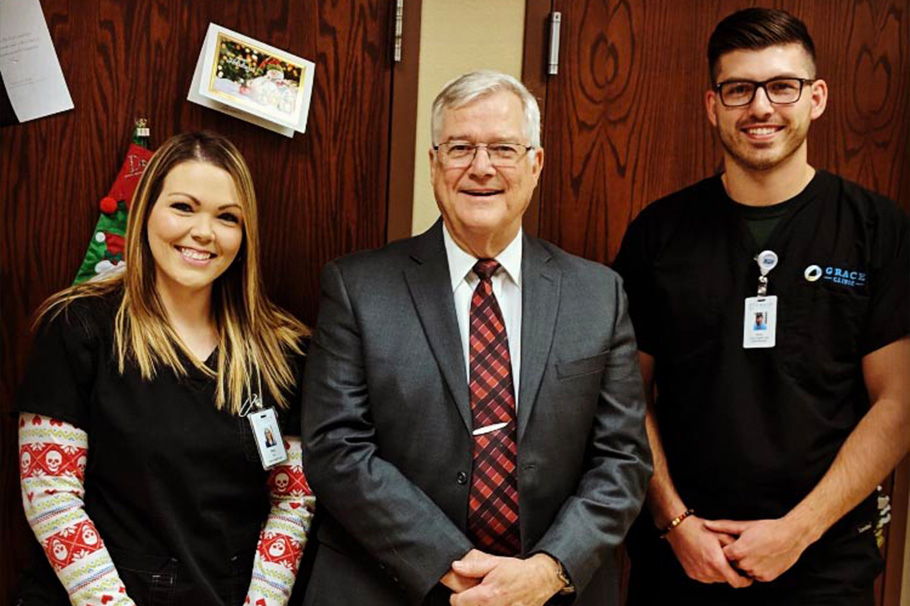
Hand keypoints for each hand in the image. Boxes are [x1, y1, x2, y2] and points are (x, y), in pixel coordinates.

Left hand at [448, 551, 562, 605]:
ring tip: (488, 600)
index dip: (456, 597)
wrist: (539, 580)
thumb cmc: (518, 571)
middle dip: (468, 604)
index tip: (460, 594)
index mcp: (486, 595)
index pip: (458, 603)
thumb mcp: (494, 563)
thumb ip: (473, 567)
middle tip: (475, 596)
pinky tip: (497, 603)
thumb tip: (456, 566)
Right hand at [665, 516, 752, 587]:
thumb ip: (736, 548)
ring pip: (717, 579)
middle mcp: (707, 571)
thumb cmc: (701, 529)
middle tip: (730, 561)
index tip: (748, 578)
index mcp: (716, 562)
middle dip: (731, 572)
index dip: (745, 581)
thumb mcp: (723, 535)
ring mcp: (699, 574)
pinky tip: (707, 559)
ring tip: (717, 558)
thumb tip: (746, 558)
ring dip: (720, 572)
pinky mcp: (692, 574)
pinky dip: (710, 571)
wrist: (680, 529)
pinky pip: (706, 577)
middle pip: (727, 580)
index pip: (736, 582)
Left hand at [705, 518, 811, 581]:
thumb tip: (706, 524)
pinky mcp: (766, 578)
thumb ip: (723, 527)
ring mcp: (756, 572)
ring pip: (744, 570)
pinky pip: (756, 575)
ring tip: (756, 551)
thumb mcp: (744, 526)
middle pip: (733, 563)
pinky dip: (757, 569)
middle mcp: (746, 564)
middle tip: (747, 546)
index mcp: (738, 551)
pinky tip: (763, 558)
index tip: (734, 542)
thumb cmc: (767, 528)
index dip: (728, 548)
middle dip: (737, 556)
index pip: (724, 554)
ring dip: (747, 563)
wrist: (792, 536)